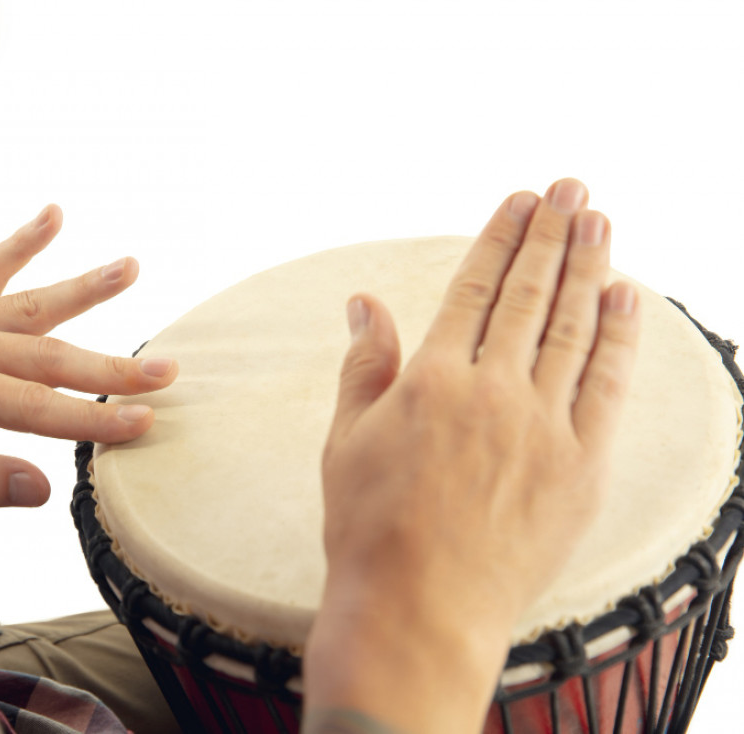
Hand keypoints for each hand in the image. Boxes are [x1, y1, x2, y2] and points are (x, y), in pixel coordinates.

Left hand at [0, 205, 176, 508]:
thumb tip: (43, 486)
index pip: (35, 409)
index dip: (93, 419)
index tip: (143, 424)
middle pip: (48, 355)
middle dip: (111, 367)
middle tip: (167, 372)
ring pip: (32, 304)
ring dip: (85, 287)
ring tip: (131, 266)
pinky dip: (22, 243)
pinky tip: (54, 215)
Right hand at [304, 180, 640, 732]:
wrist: (418, 611)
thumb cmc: (370, 530)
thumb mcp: (346, 442)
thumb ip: (365, 366)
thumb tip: (363, 302)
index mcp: (431, 380)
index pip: (473, 290)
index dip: (498, 239)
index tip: (518, 201)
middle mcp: (491, 391)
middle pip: (528, 295)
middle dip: (550, 233)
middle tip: (570, 187)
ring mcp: (542, 428)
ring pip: (572, 328)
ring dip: (588, 267)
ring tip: (597, 219)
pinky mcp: (580, 467)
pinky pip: (606, 386)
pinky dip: (619, 336)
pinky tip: (625, 296)